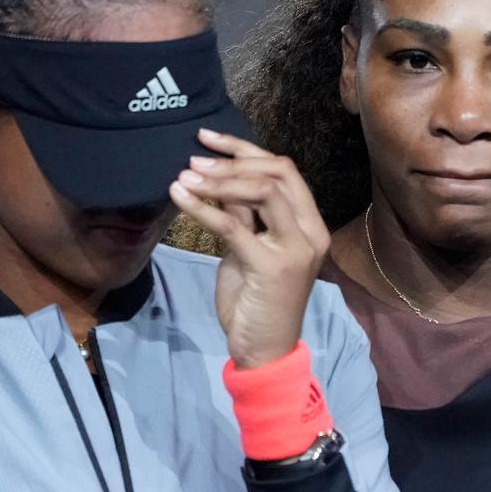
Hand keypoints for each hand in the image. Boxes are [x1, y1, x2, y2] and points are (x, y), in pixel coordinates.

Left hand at [169, 129, 329, 368]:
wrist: (264, 351)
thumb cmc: (256, 302)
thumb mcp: (250, 251)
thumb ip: (246, 218)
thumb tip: (220, 181)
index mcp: (310, 224)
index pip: (285, 169)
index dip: (245, 149)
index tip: (208, 140)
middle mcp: (310, 232)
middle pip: (278, 172)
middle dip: (233, 160)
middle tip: (194, 159)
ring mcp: (294, 249)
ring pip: (262, 191)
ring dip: (219, 179)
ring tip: (186, 176)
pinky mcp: (270, 267)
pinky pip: (233, 225)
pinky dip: (203, 207)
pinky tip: (180, 196)